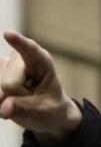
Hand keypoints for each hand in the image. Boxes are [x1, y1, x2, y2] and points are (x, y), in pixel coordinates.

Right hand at [0, 31, 80, 145]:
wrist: (44, 111)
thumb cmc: (50, 107)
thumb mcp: (45, 111)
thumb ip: (25, 108)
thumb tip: (2, 109)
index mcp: (41, 61)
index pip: (29, 50)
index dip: (18, 43)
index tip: (8, 34)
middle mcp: (19, 59)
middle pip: (9, 84)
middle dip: (18, 98)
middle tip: (31, 98)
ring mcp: (3, 66)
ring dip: (7, 101)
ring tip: (22, 98)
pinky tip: (9, 101)